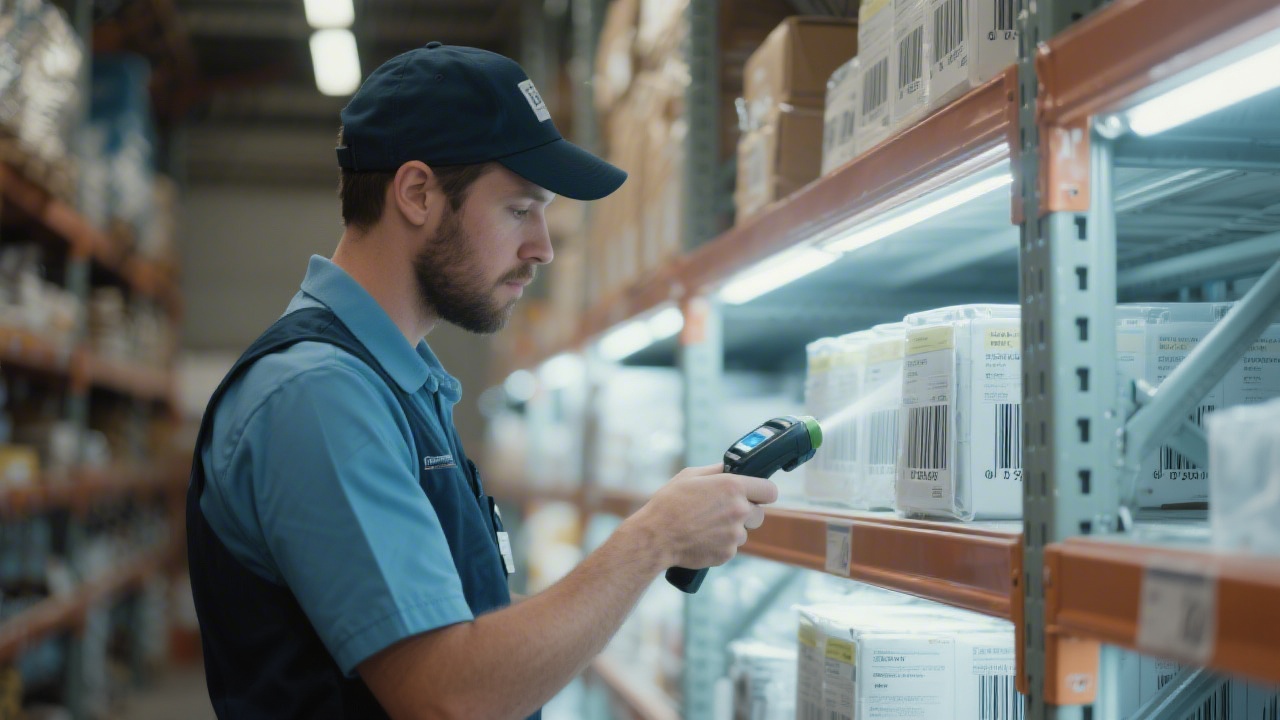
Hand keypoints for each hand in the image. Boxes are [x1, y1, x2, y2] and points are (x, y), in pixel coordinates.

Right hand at [628, 464, 778, 569]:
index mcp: (733, 487)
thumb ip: (716, 470)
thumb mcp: (690, 475)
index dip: (763, 492)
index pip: (770, 490)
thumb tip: (730, 468)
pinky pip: (731, 547)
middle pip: (760, 513)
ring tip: (705, 525)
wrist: (656, 537)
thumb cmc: (669, 503)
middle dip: (746, 512)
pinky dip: (720, 543)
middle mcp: (739, 511)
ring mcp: (734, 535)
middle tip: (724, 510)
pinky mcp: (728, 553)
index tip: (756, 494)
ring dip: (731, 529)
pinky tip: (702, 537)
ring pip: (743, 532)